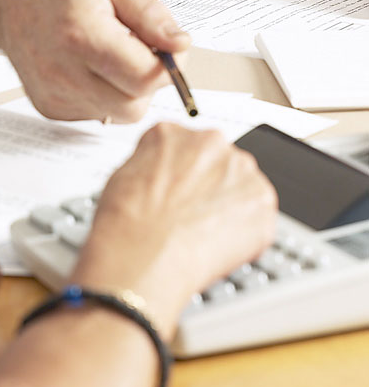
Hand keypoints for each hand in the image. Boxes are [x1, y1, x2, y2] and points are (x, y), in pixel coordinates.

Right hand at [0, 0, 188, 121]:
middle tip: (138, 49)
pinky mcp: (49, 107)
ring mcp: (54, 94)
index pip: (146, 78)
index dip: (169, 66)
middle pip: (134, 106)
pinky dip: (104, 95)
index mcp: (83, 36)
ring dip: (127, 90)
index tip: (168, 48)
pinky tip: (91, 67)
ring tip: (112, 55)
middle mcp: (64, 72)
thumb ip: (150, 14)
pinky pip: (96, 114)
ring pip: (117, 115)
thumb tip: (180, 45)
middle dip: (148, 81)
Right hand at [73, 124, 277, 335]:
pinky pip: (258, 217)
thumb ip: (154, 167)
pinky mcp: (263, 202)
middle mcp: (211, 142)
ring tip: (203, 234)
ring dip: (229, 207)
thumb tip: (163, 182)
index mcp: (173, 133)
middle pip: (217, 163)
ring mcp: (241, 170)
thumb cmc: (127, 222)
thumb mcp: (124, 176)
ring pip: (241, 187)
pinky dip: (245, 233)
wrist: (144, 253)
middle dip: (209, 187)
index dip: (181, 174)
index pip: (185, 146)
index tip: (180, 191)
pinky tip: (219, 245)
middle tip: (192, 216)